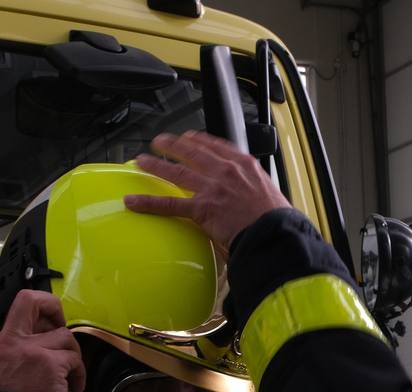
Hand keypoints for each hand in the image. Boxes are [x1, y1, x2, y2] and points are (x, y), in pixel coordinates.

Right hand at [0, 290, 85, 391]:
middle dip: (54, 307)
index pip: (20, 305)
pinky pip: (74, 359)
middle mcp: (12, 342)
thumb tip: (48, 334)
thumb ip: (21, 350)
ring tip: (69, 374)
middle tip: (62, 326)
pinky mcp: (50, 363)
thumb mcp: (5, 371)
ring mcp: (31, 350)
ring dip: (72, 355)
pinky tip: (74, 387)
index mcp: (1, 343)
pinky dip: (79, 373)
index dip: (41, 305)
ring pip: (64, 336)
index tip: (50, 320)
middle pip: (33, 302)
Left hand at [124, 131, 289, 247]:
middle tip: (160, 142)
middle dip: (173, 145)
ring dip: (156, 165)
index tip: (190, 138)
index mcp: (245, 165)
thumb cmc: (277, 220)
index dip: (200, 140)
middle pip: (193, 152)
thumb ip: (254, 193)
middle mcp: (226, 171)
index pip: (217, 146)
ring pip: (177, 172)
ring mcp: (212, 188)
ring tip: (141, 161)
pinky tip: (133, 201)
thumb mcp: (271, 195)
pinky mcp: (202, 208)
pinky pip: (170, 205)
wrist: (275, 232)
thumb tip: (248, 203)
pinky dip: (149, 203)